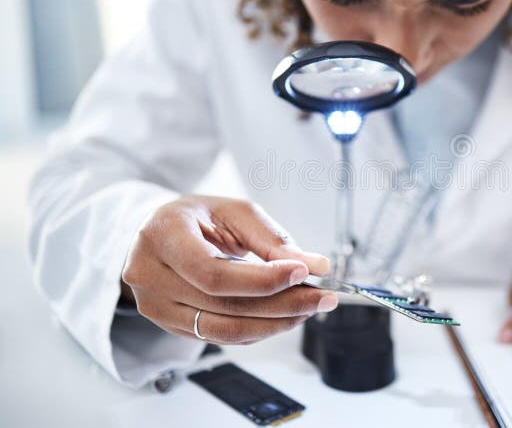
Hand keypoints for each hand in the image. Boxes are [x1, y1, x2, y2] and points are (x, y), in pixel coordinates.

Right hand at [121, 195, 336, 344]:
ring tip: (309, 308)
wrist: (161, 233)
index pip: (213, 273)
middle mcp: (149, 275)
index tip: (303, 273)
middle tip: (322, 297)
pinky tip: (285, 316)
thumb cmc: (200, 217)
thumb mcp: (235, 213)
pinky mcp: (170, 326)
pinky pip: (221, 338)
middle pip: (222, 306)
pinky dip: (258, 329)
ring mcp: (155, 307)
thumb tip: (316, 265)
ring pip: (223, 330)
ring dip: (274, 323)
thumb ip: (272, 239)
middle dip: (281, 304)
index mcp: (162, 236)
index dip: (261, 280)